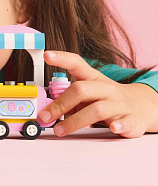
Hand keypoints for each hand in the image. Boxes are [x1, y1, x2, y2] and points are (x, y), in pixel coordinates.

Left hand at [39, 51, 157, 137]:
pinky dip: (118, 125)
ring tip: (60, 130)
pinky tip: (112, 128)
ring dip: (75, 121)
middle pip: (80, 90)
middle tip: (45, 116)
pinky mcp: (132, 120)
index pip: (76, 63)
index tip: (47, 55)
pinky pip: (125, 122)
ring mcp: (119, 103)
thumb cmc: (106, 99)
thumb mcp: (88, 94)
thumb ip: (69, 99)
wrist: (140, 106)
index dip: (62, 58)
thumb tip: (47, 111)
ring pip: (97, 110)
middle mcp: (105, 88)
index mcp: (93, 78)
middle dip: (60, 104)